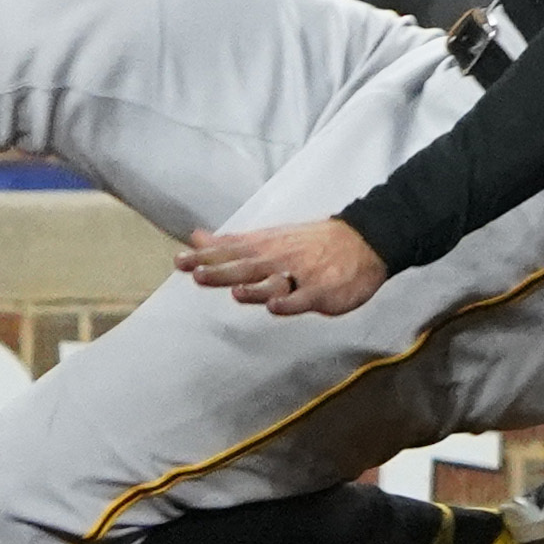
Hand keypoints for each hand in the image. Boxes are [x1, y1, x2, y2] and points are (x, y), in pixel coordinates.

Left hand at [177, 219, 389, 316]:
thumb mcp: (269, 237)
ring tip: (236, 292)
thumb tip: (195, 237)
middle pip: (248, 267)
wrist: (364, 241)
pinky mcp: (322, 292)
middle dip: (223, 271)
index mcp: (266, 247)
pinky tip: (277, 306)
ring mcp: (302, 276)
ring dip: (256, 287)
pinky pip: (304, 299)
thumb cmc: (311, 243)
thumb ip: (230, 242)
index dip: (205, 257)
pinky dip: (290, 302)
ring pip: (275, 283)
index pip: (231, 252)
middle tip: (198, 274)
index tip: (180, 260)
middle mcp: (280, 260)